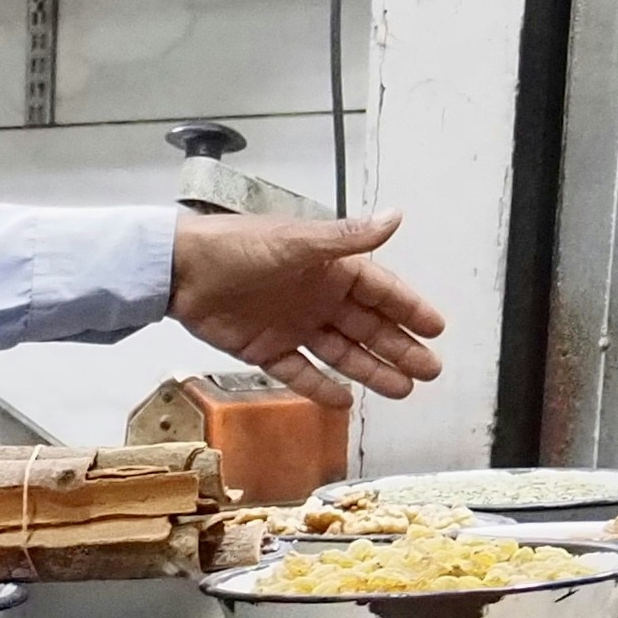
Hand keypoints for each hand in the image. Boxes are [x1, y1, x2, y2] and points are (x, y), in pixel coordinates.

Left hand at [168, 211, 446, 404]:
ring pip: (341, 352)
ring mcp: (293, 325)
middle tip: (431, 371)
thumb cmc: (239, 247)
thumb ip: (346, 238)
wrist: (181, 271)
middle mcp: (318, 298)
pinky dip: (320, 386)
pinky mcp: (264, 350)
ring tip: (404, 389)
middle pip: (368, 327)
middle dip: (400, 348)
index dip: (409, 309)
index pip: (381, 292)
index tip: (437, 329)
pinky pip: (299, 371)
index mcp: (331, 268)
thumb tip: (396, 217)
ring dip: (372, 369)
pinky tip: (346, 400)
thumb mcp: (297, 242)